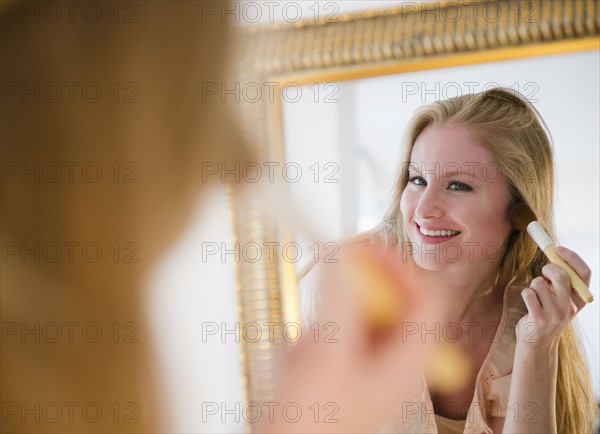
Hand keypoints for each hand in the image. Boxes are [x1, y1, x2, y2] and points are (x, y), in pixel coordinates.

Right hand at [252, 245, 442, 432]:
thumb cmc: (311, 426)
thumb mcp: (327, 355)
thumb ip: (340, 299)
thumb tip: (344, 254)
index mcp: (407, 364)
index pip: (427, 297)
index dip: (400, 266)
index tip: (369, 248)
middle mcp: (393, 366)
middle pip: (390, 303)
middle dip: (355, 289)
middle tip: (332, 273)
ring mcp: (367, 369)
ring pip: (358, 317)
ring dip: (329, 314)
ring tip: (306, 343)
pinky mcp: (343, 372)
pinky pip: (334, 335)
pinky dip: (314, 335)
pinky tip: (294, 359)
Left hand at [517, 246, 590, 349]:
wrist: (538, 345)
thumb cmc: (547, 316)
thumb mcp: (561, 301)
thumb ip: (562, 284)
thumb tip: (555, 256)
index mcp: (579, 300)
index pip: (584, 274)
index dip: (572, 258)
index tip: (558, 249)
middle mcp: (570, 307)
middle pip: (561, 275)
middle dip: (548, 269)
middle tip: (544, 274)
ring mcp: (555, 314)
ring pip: (539, 283)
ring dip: (533, 285)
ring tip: (536, 297)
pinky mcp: (539, 318)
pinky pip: (528, 293)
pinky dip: (525, 293)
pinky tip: (529, 303)